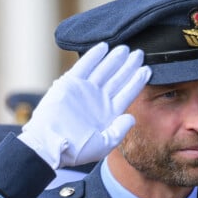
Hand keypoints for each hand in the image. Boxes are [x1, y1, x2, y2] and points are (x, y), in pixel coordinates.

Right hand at [18, 42, 150, 168]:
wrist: (51, 145)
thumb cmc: (76, 150)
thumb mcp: (103, 145)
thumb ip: (119, 131)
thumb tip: (132, 117)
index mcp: (108, 114)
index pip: (127, 93)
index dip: (137, 81)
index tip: (147, 70)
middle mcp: (98, 100)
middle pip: (118, 79)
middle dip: (129, 66)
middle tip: (140, 53)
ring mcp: (85, 90)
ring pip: (104, 70)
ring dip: (115, 59)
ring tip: (126, 48)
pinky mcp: (70, 83)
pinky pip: (84, 66)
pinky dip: (94, 56)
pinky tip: (105, 47)